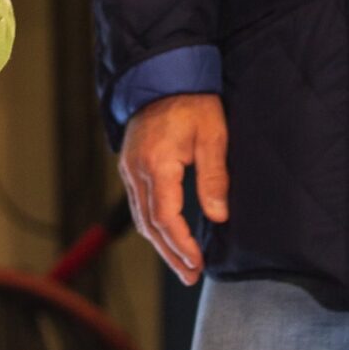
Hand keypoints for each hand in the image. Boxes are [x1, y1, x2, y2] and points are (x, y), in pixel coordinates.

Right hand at [120, 93, 227, 284]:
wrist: (164, 74)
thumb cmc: (193, 102)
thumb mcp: (212, 136)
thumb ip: (214, 177)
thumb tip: (219, 217)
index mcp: (156, 164)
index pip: (166, 218)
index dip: (181, 246)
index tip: (198, 264)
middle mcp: (136, 170)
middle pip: (150, 225)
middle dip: (170, 254)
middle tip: (191, 276)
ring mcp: (129, 168)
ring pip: (141, 217)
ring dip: (160, 244)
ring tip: (181, 264)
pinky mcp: (130, 165)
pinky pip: (138, 204)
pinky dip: (152, 225)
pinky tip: (167, 235)